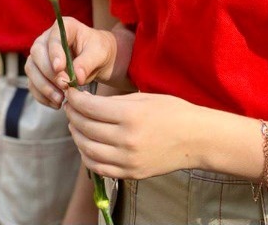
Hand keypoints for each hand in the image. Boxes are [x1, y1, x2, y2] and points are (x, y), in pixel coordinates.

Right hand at [27, 17, 115, 108]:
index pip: (53, 37)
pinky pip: (32, 83)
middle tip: (64, 87)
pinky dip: (42, 95)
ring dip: (43, 86)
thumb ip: (88, 62)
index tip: (60, 69)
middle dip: (48, 73)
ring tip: (60, 99)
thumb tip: (77, 77)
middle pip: (37, 53)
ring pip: (31, 69)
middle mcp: (47, 38)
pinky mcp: (38, 71)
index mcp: (65, 27)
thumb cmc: (99, 51)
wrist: (98, 61)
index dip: (54, 53)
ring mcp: (40, 55)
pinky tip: (56, 104)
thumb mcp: (100, 53)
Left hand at [64, 89, 202, 180]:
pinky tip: (86, 144)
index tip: (70, 94)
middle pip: (86, 128)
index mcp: (131, 116)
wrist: (197, 139)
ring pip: (88, 150)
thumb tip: (87, 102)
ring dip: (76, 136)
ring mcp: (128, 160)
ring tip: (75, 125)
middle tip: (70, 107)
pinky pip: (99, 168)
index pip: (90, 108)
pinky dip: (87, 156)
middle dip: (73, 116)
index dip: (75, 100)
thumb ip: (113, 102)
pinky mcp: (131, 173)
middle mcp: (127, 140)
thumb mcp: (143, 98)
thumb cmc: (172, 112)